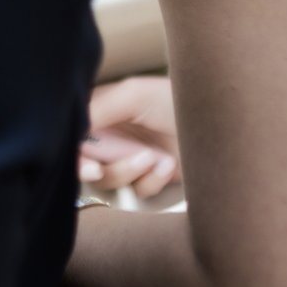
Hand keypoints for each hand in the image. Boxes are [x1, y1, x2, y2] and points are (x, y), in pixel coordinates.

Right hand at [78, 76, 181, 199]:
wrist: (217, 122)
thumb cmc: (175, 98)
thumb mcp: (132, 95)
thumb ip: (96, 110)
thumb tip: (70, 133)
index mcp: (101, 112)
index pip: (73, 137)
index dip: (74, 153)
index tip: (87, 164)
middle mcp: (110, 138)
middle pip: (85, 164)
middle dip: (96, 168)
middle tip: (98, 170)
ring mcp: (129, 160)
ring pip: (109, 181)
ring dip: (127, 171)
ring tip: (152, 157)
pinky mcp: (149, 179)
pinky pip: (137, 191)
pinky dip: (151, 180)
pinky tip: (168, 165)